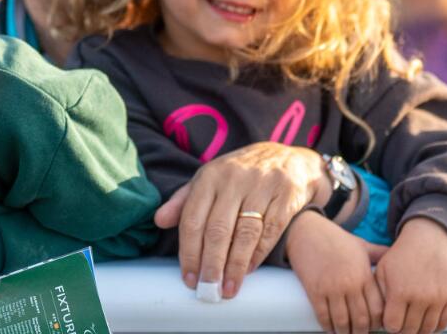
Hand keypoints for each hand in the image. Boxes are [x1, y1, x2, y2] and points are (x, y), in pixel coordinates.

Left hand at [153, 142, 329, 298]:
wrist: (288, 157)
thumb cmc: (240, 174)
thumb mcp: (209, 180)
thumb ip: (183, 201)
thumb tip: (158, 220)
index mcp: (210, 177)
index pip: (193, 219)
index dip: (189, 252)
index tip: (188, 278)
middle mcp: (234, 179)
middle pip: (218, 229)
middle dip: (211, 264)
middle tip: (207, 290)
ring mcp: (262, 186)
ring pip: (245, 233)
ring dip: (235, 265)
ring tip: (227, 289)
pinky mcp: (286, 195)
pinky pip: (271, 230)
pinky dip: (259, 253)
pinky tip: (249, 270)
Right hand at [285, 214, 382, 333]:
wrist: (307, 231)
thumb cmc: (336, 239)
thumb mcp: (362, 245)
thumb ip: (380, 254)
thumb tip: (398, 259)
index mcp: (364, 275)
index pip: (378, 308)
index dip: (379, 322)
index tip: (376, 326)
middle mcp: (350, 283)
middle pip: (362, 319)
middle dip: (362, 331)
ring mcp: (332, 288)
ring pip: (343, 321)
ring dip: (345, 332)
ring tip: (346, 333)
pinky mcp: (314, 290)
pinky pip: (323, 316)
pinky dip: (328, 326)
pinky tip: (330, 329)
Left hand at [376, 219, 446, 333]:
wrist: (430, 239)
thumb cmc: (402, 256)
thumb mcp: (383, 270)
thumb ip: (378, 295)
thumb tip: (376, 317)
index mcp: (399, 292)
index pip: (393, 326)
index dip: (390, 326)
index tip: (390, 320)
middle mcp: (420, 297)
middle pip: (411, 330)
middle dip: (403, 330)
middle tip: (401, 323)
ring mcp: (438, 298)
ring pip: (428, 329)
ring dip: (419, 330)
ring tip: (413, 323)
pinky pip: (444, 323)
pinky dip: (435, 327)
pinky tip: (427, 321)